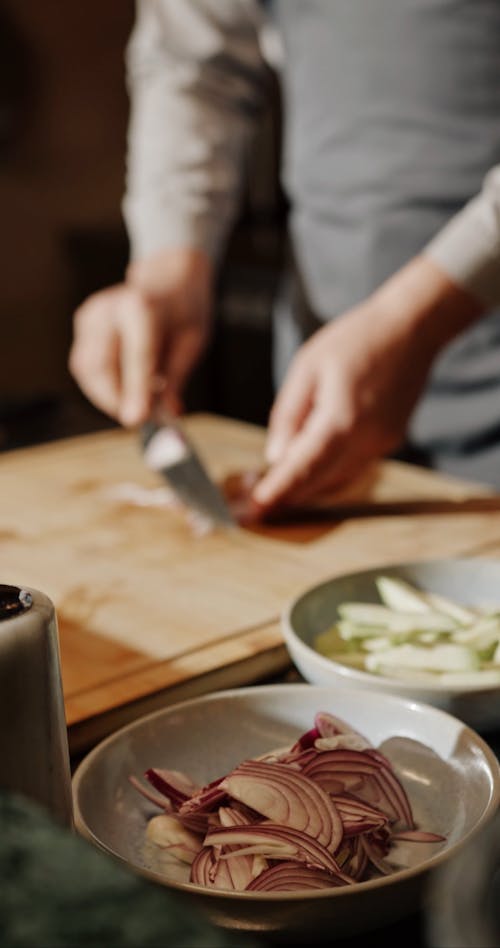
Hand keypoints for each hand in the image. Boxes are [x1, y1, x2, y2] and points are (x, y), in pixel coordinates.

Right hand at [69, 248, 213, 425]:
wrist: (167, 280)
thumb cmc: (183, 311)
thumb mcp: (193, 342)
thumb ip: (176, 377)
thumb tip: (167, 414)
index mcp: (143, 306)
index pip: (137, 356)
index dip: (136, 391)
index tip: (138, 420)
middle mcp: (110, 307)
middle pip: (102, 365)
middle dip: (118, 399)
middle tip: (141, 419)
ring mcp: (92, 315)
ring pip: (87, 370)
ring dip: (108, 395)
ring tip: (136, 401)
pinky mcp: (83, 324)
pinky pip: (84, 366)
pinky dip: (101, 385)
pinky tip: (124, 385)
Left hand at [253, 256, 483, 511]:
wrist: (411, 329)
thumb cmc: (356, 339)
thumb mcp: (307, 367)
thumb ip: (289, 414)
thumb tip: (275, 456)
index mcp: (341, 419)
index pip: (303, 468)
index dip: (277, 492)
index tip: (254, 511)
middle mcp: (366, 440)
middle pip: (320, 483)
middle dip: (287, 496)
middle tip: (254, 505)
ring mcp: (382, 444)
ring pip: (337, 481)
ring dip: (306, 488)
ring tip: (274, 489)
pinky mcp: (389, 441)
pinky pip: (352, 468)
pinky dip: (327, 474)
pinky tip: (305, 470)